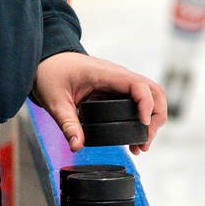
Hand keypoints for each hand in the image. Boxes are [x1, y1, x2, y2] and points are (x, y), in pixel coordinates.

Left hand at [31, 51, 167, 154]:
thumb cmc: (52, 73)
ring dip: (152, 119)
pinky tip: (135, 137)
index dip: (147, 105)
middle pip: (154, 91)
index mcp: (106, 74)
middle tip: (145, 141)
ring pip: (150, 96)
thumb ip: (67, 124)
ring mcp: (119, 83)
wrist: (48, 60)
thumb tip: (77, 145)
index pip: (138, 85)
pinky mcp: (117, 90)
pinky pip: (138, 101)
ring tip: (141, 145)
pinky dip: (143, 118)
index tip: (144, 125)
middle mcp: (118, 76)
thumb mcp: (55, 101)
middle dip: (156, 116)